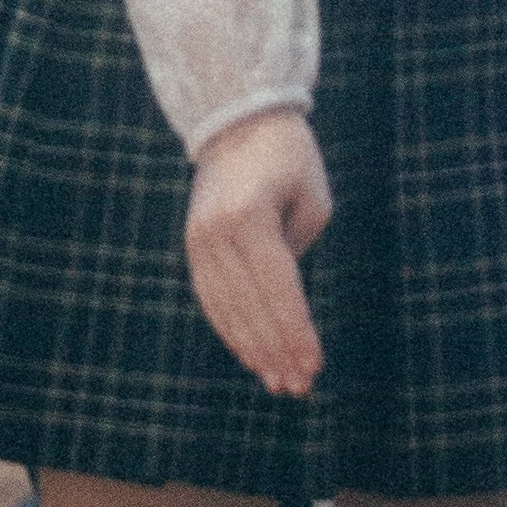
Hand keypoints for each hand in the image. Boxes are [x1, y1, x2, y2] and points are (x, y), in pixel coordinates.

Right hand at [184, 109, 330, 397]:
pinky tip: (249, 353)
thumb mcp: (313, 199)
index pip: (278, 288)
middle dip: (276, 349)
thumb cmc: (289, 159)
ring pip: (226, 308)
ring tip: (277, 380)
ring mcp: (198, 239)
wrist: (237, 121)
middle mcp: (217, 231)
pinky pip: (210, 296)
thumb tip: (284, 302)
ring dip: (253, 347)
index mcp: (250, 217)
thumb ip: (299, 252)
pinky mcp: (193, 243)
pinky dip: (230, 327)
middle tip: (299, 385)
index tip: (314, 365)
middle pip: (250, 305)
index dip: (296, 331)